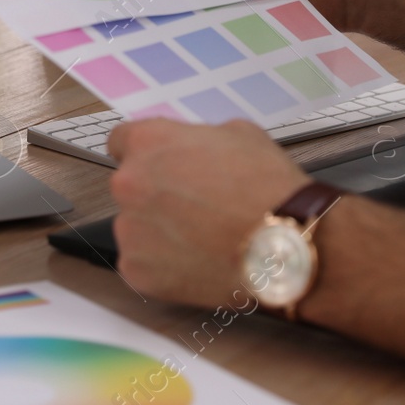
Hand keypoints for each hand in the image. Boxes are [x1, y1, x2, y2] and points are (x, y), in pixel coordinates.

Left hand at [108, 118, 309, 306]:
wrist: (283, 244)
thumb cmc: (266, 185)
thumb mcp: (238, 134)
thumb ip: (198, 139)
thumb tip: (194, 151)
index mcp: (149, 142)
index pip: (121, 141)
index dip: (146, 154)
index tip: (160, 166)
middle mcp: (129, 184)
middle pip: (130, 186)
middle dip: (156, 193)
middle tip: (194, 206)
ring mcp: (130, 230)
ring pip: (136, 226)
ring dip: (159, 230)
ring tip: (202, 238)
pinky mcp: (138, 271)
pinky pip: (143, 262)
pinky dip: (164, 263)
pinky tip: (197, 260)